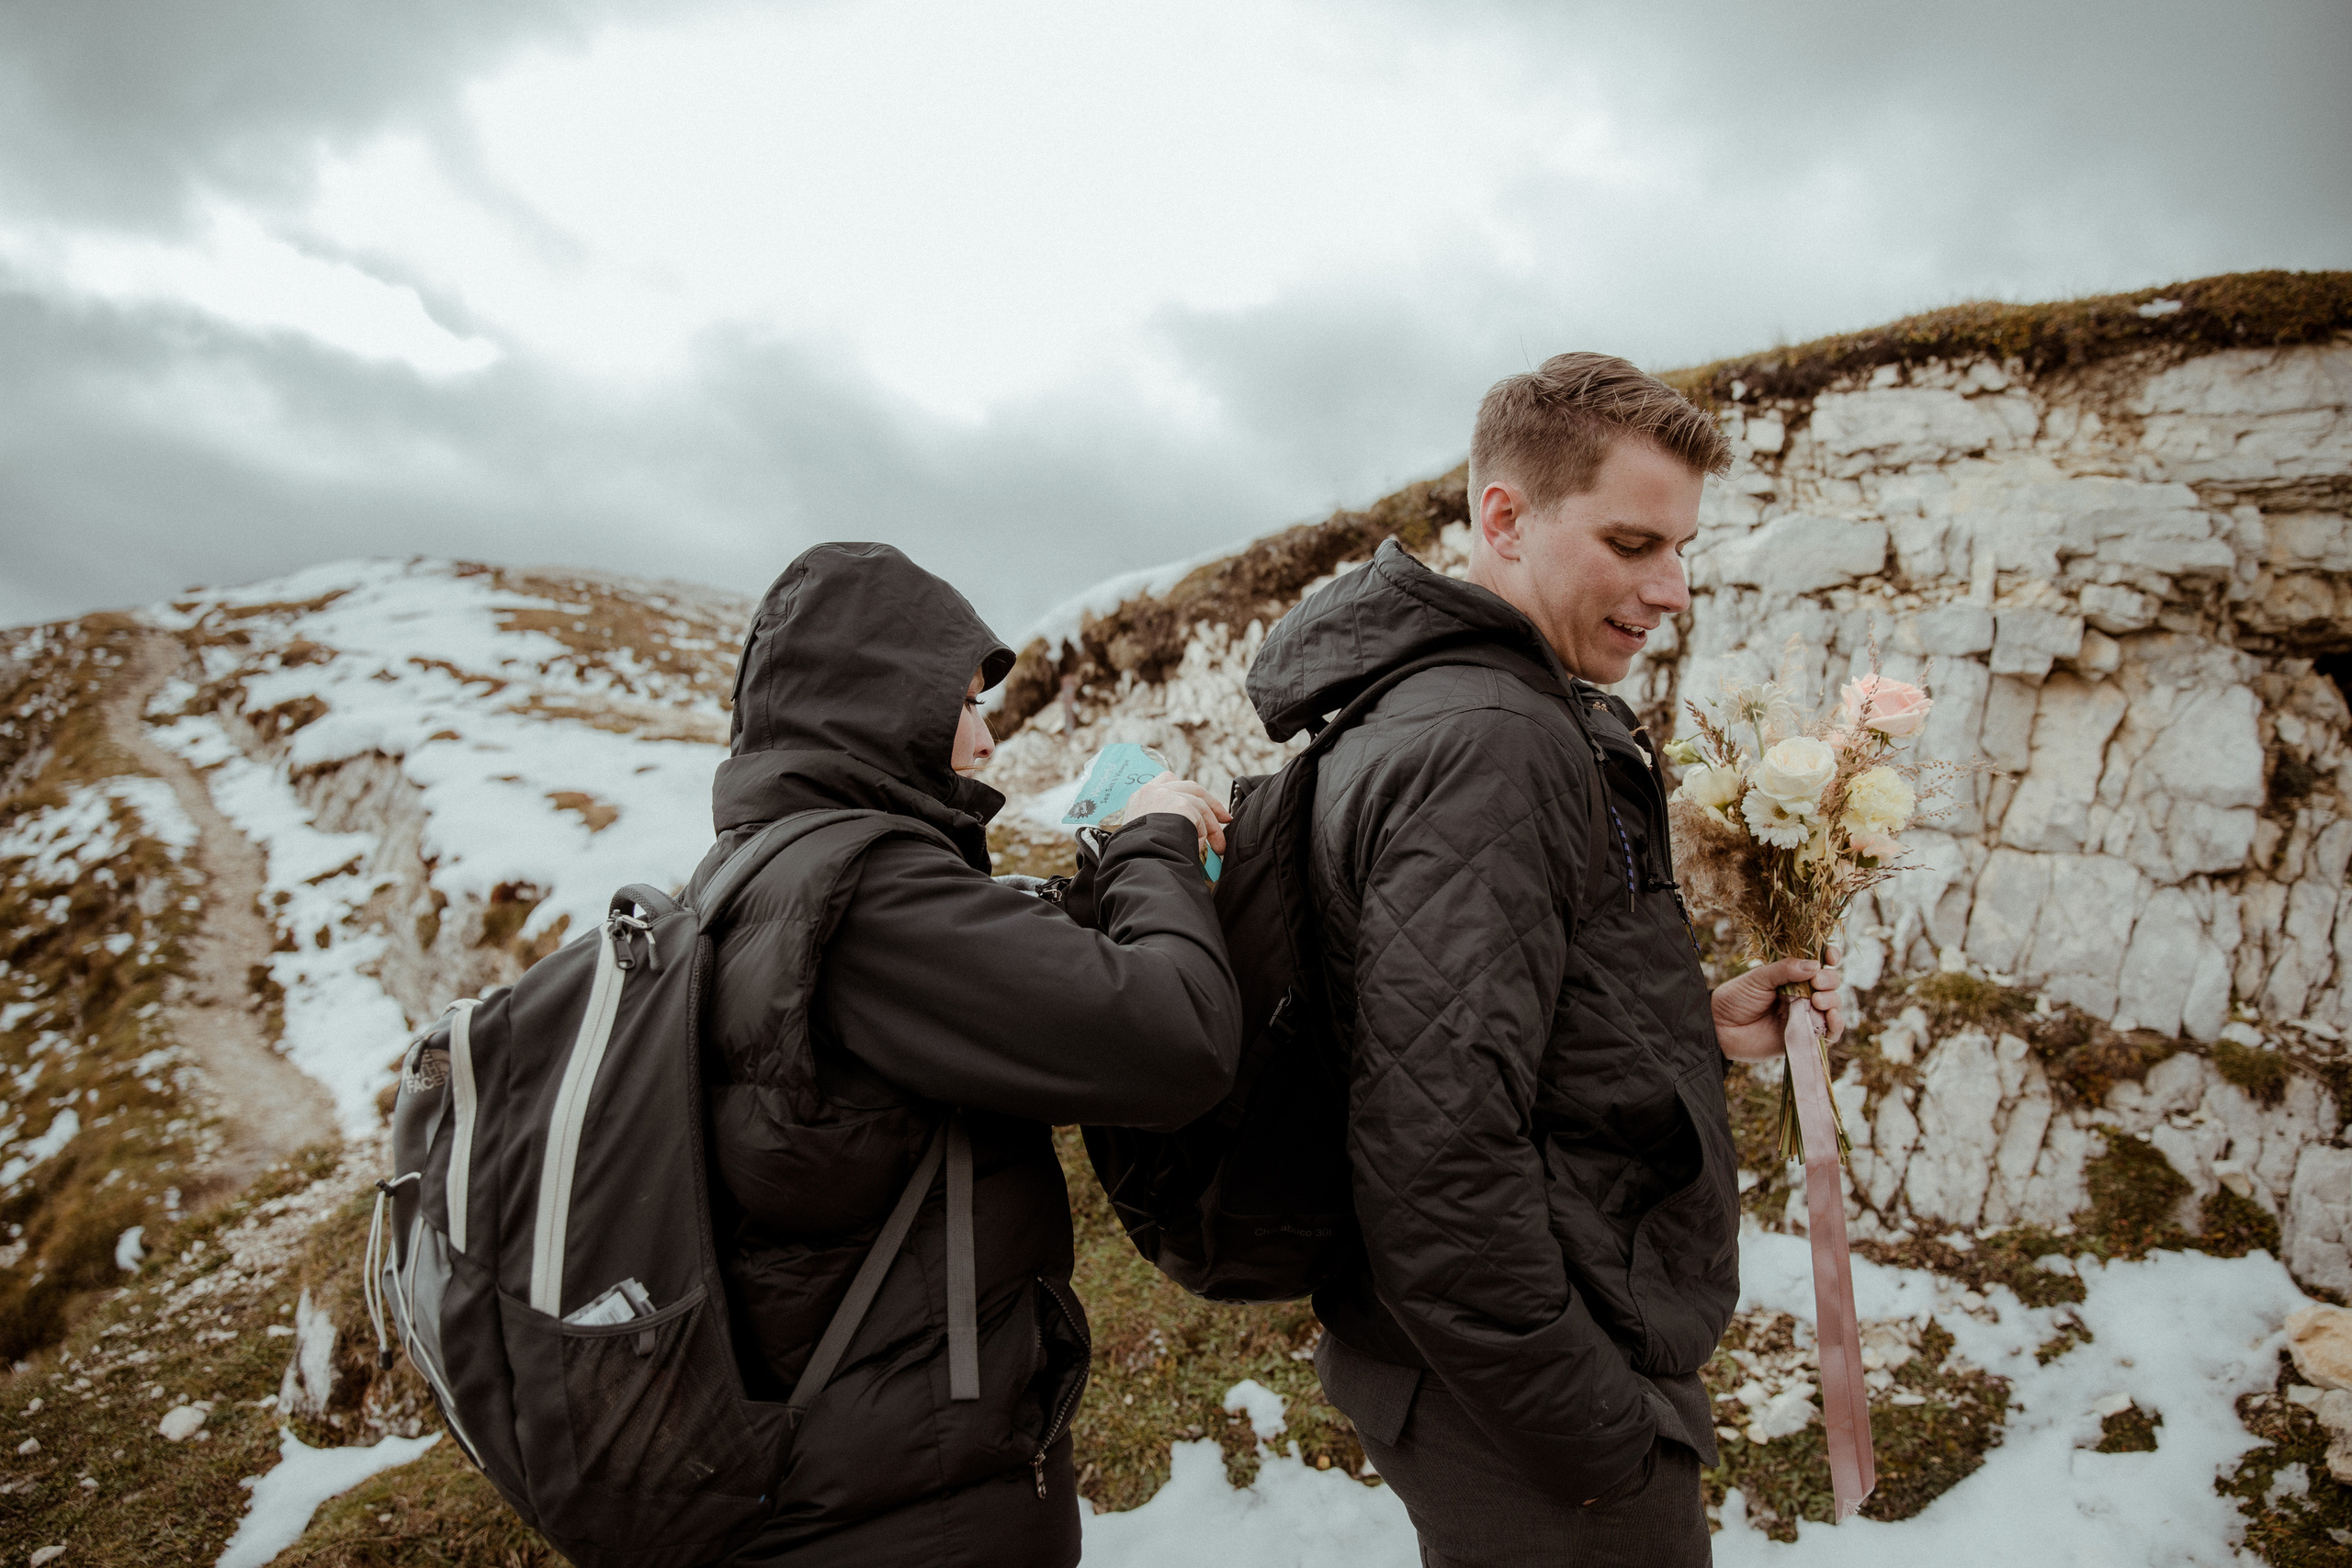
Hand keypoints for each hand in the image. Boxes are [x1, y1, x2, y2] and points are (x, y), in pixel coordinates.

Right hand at [1127, 771, 1230, 854]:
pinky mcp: (1180, 804)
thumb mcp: (1140, 831)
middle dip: (1211, 803)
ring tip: (1219, 846)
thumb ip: (1158, 821)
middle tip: (1223, 819)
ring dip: (1212, 825)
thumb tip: (1183, 827)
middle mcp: (1152, 791)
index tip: (1200, 803)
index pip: (1167, 780)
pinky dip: (1205, 833)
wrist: (1137, 857)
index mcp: (1140, 797)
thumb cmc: (1138, 853)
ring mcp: (1166, 794)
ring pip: (1199, 803)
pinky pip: (1201, 817)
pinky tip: (1201, 847)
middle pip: (1190, 788)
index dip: (1187, 791)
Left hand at [1712, 946, 1842, 1062]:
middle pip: (1830, 984)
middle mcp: (1802, 994)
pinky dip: (1836, 1025)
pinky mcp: (1804, 1037)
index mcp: (1792, 976)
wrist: (1720, 1029)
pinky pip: (1829, 1033)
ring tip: (1817, 1001)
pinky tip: (1832, 1017)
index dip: (1830, 957)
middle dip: (1829, 981)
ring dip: (1832, 1000)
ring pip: (1833, 1006)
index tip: (1831, 957)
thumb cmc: (1736, 999)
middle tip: (1816, 983)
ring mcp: (1805, 1015)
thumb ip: (1784, 970)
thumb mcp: (1758, 979)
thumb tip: (1815, 965)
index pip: (1819, 964)